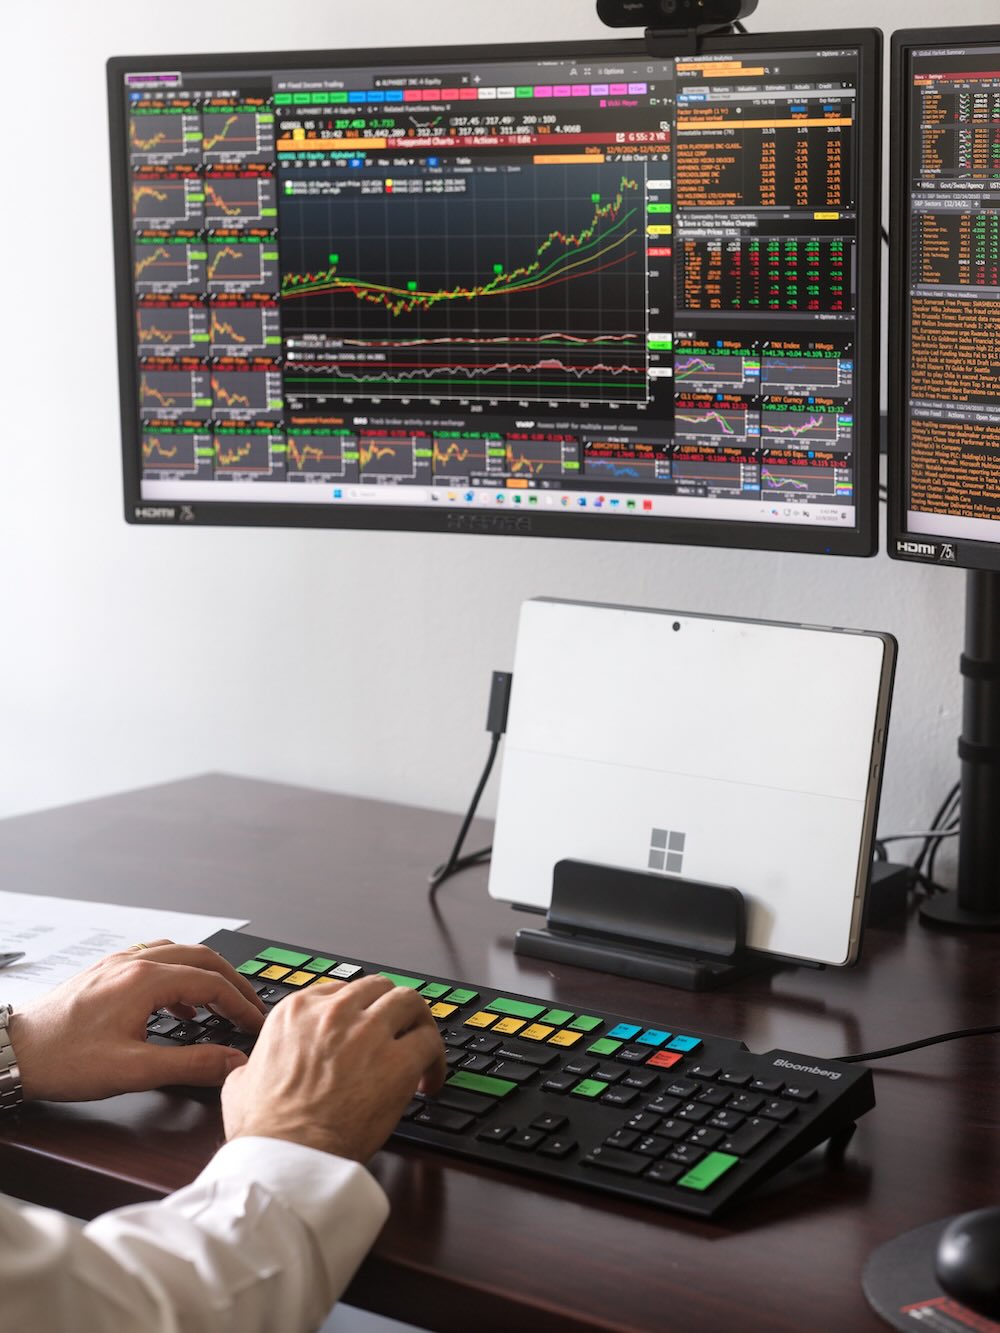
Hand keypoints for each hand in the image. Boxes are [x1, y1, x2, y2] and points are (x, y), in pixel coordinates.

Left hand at [9, 941, 266, 1100]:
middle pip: (202, 958)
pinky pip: (157, 960)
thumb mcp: (133, 1071)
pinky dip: (181, 975)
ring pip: (180, 954)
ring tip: (222, 1001)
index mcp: (145, 980)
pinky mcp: (106, 972)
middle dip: (233, 982)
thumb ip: (189, 1064)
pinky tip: (179, 1004)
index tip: (255, 1022)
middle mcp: (134, 963)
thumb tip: (230, 1061)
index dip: (241, 1003)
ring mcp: (119, 964)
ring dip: (208, 974)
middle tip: (250, 1006)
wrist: (12, 1052)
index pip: (212, 982)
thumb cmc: (61, 1060)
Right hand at [221, 975, 446, 1161]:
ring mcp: (367, 1032)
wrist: (286, 1158)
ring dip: (417, 1023)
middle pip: (378, 987)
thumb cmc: (266, 1130)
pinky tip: (430, 1081)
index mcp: (296, 1012)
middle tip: (397, 1032)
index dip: (358, 1011)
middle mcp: (333, 1013)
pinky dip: (436, 1059)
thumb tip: (248, 1070)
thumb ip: (249, 1066)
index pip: (341, 990)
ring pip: (408, 1001)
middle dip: (390, 1008)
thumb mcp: (240, 1084)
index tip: (364, 1028)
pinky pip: (430, 1042)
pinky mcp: (397, 1061)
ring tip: (421, 1046)